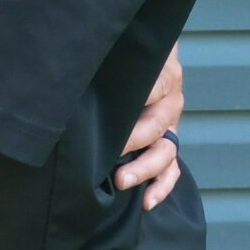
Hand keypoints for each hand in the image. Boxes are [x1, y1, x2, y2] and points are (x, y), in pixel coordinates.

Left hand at [115, 43, 183, 209]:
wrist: (146, 54)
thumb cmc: (127, 52)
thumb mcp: (125, 48)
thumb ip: (112, 55)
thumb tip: (78, 61)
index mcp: (164, 72)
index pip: (155, 86)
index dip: (138, 100)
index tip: (112, 116)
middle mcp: (171, 99)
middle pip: (158, 124)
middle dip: (134, 141)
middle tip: (110, 154)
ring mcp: (171, 124)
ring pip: (166, 150)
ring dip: (146, 169)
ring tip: (122, 181)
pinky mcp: (168, 142)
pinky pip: (172, 169)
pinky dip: (161, 186)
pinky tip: (146, 201)